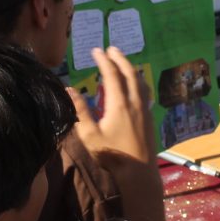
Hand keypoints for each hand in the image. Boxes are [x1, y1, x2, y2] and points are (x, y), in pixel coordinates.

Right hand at [67, 46, 155, 166]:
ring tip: (122, 62)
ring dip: (130, 68)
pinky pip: (144, 91)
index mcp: (119, 104)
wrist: (138, 171)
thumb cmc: (112, 154)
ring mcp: (145, 109)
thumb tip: (70, 89)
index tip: (96, 50)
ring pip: (140, 81)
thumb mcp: (90, 134)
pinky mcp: (149, 117)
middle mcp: (135, 102)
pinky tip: (135, 84)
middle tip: (110, 49)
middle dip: (119, 58)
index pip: (112, 75)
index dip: (104, 60)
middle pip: (129, 73)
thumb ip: (80, 110)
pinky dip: (138, 80)